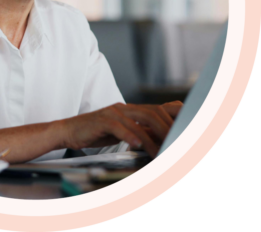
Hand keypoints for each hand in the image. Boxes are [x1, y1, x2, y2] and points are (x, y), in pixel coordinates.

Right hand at [58, 101, 182, 158]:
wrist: (69, 130)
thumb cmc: (96, 132)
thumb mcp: (122, 132)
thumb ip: (140, 132)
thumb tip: (162, 140)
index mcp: (131, 110)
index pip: (158, 108)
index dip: (175, 115)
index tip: (190, 126)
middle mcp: (125, 108)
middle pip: (153, 113)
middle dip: (169, 128)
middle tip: (177, 144)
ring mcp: (113, 112)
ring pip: (139, 120)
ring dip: (153, 138)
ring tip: (161, 152)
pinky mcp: (102, 120)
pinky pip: (118, 126)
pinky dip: (129, 135)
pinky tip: (136, 145)